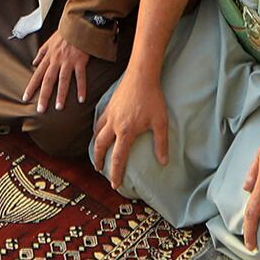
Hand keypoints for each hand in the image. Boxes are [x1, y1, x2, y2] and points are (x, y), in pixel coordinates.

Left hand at [23, 32, 96, 114]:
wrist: (78, 24)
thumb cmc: (65, 33)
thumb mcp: (49, 41)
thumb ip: (41, 53)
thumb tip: (34, 63)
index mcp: (49, 57)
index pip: (37, 74)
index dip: (31, 87)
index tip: (25, 98)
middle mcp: (56, 60)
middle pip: (48, 80)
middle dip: (44, 95)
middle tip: (40, 109)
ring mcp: (68, 61)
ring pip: (63, 80)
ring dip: (61, 94)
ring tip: (59, 108)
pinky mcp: (80, 60)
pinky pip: (80, 77)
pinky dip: (81, 88)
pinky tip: (81, 99)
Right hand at [93, 72, 173, 188]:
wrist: (142, 74)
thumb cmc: (152, 98)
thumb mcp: (160, 122)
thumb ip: (161, 144)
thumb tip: (163, 162)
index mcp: (126, 131)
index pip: (117, 158)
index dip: (115, 173)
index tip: (115, 184)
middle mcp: (114, 125)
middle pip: (100, 147)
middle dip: (99, 161)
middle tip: (100, 170)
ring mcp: (109, 114)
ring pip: (96, 134)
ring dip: (96, 146)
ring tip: (97, 154)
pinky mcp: (108, 105)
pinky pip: (98, 122)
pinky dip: (97, 131)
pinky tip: (100, 132)